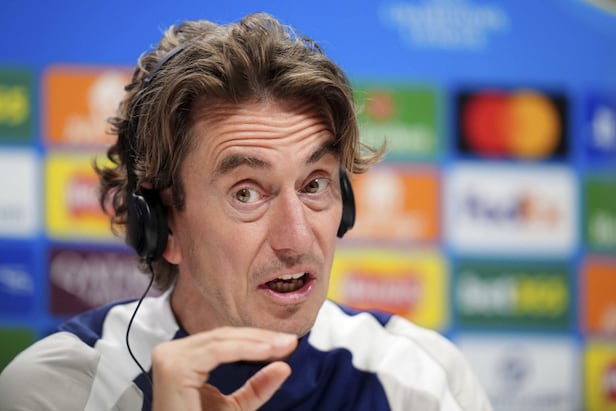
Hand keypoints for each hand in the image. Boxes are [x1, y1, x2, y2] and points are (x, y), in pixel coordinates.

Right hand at [151, 327, 297, 410]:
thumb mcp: (235, 407)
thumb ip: (257, 387)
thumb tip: (284, 367)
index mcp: (183, 358)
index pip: (224, 340)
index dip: (256, 338)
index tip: (286, 343)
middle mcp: (172, 353)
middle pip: (223, 336)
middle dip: (260, 337)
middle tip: (290, 342)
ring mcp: (170, 358)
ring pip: (222, 340)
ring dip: (257, 342)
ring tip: (283, 346)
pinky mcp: (175, 366)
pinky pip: (217, 351)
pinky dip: (245, 349)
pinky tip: (267, 351)